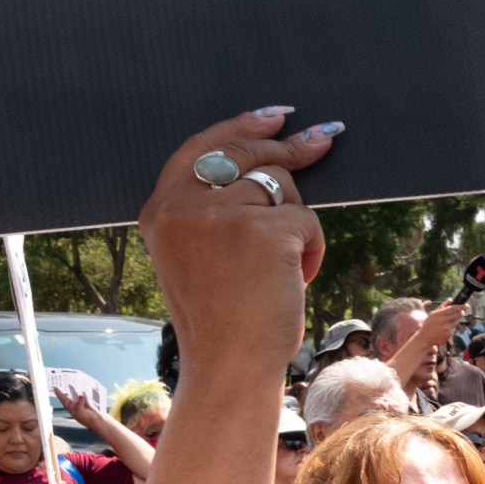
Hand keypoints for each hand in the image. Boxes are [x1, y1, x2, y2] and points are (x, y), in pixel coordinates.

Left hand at [53, 386, 105, 429]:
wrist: (97, 422)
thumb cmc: (87, 419)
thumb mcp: (80, 412)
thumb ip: (79, 404)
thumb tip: (81, 395)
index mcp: (71, 408)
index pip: (63, 400)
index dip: (59, 394)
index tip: (55, 388)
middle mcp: (74, 405)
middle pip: (68, 396)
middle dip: (65, 390)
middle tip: (62, 382)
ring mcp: (80, 403)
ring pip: (76, 395)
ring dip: (74, 390)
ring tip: (71, 382)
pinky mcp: (86, 402)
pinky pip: (83, 395)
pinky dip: (82, 391)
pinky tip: (82, 387)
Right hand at [136, 111, 337, 377]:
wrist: (229, 366)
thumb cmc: (220, 320)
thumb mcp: (195, 255)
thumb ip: (210, 210)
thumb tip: (268, 164)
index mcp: (160, 209)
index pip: (201, 147)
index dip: (240, 127)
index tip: (275, 117)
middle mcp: (185, 205)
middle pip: (247, 155)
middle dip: (290, 147)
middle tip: (324, 138)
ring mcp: (223, 213)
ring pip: (281, 187)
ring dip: (296, 224)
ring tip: (281, 271)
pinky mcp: (265, 228)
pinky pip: (306, 220)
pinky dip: (312, 251)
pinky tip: (294, 281)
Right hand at [423, 299, 469, 344]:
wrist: (424, 338)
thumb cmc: (428, 324)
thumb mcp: (433, 314)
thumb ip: (442, 306)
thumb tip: (451, 299)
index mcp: (439, 314)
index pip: (453, 309)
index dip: (461, 307)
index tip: (466, 306)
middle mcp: (443, 321)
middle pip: (457, 315)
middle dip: (461, 313)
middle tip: (463, 312)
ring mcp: (446, 328)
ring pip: (456, 323)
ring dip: (454, 321)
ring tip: (446, 323)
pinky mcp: (448, 335)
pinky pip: (453, 330)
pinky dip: (451, 328)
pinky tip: (444, 330)